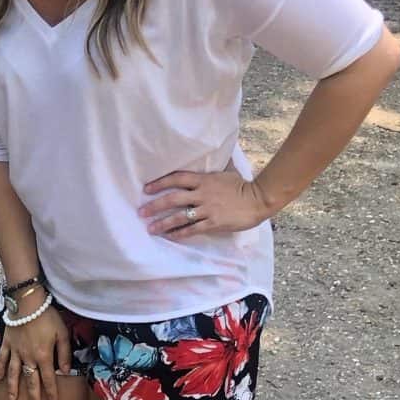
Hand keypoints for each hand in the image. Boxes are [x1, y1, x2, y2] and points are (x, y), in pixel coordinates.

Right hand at [0, 302, 71, 399]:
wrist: (27, 303)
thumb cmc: (47, 316)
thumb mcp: (62, 333)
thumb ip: (64, 353)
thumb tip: (66, 371)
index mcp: (44, 356)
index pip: (48, 379)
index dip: (51, 392)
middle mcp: (28, 358)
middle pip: (31, 381)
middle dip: (34, 397)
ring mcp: (15, 351)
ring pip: (14, 374)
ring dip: (14, 388)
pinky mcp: (7, 343)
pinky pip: (2, 359)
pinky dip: (0, 369)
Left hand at [139, 167, 273, 240]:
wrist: (258, 199)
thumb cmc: (242, 186)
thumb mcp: (225, 173)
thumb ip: (210, 171)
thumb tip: (205, 161)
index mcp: (204, 180)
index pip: (177, 178)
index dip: (160, 183)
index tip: (146, 188)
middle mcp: (202, 194)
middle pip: (173, 198)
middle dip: (155, 205)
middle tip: (141, 212)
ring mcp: (207, 209)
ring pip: (180, 216)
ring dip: (163, 223)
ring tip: (150, 228)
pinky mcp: (213, 223)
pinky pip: (192, 229)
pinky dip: (179, 233)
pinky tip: (169, 237)